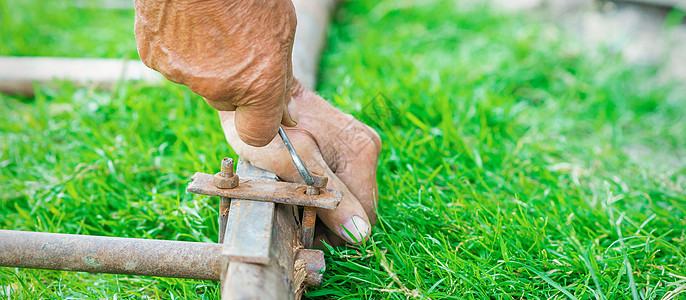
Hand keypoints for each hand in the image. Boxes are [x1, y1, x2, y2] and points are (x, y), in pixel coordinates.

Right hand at [134, 0, 298, 146]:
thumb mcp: (281, 30)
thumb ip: (281, 77)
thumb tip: (287, 114)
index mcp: (258, 82)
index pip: (258, 134)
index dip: (262, 121)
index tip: (267, 109)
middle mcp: (218, 86)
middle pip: (228, 103)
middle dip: (236, 84)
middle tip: (239, 45)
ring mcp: (182, 74)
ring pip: (200, 83)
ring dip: (207, 64)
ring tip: (212, 24)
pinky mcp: (154, 58)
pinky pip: (173, 65)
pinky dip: (181, 50)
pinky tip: (188, 22)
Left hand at [219, 81, 380, 245]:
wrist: (257, 92)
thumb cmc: (268, 128)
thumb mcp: (292, 165)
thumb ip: (328, 197)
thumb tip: (359, 233)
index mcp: (361, 152)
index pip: (363, 215)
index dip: (335, 230)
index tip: (305, 223)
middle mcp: (367, 147)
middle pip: (359, 206)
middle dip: (331, 215)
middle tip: (296, 206)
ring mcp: (359, 144)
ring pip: (351, 195)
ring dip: (326, 203)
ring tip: (296, 191)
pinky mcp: (348, 143)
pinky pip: (344, 180)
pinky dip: (325, 189)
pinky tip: (302, 179)